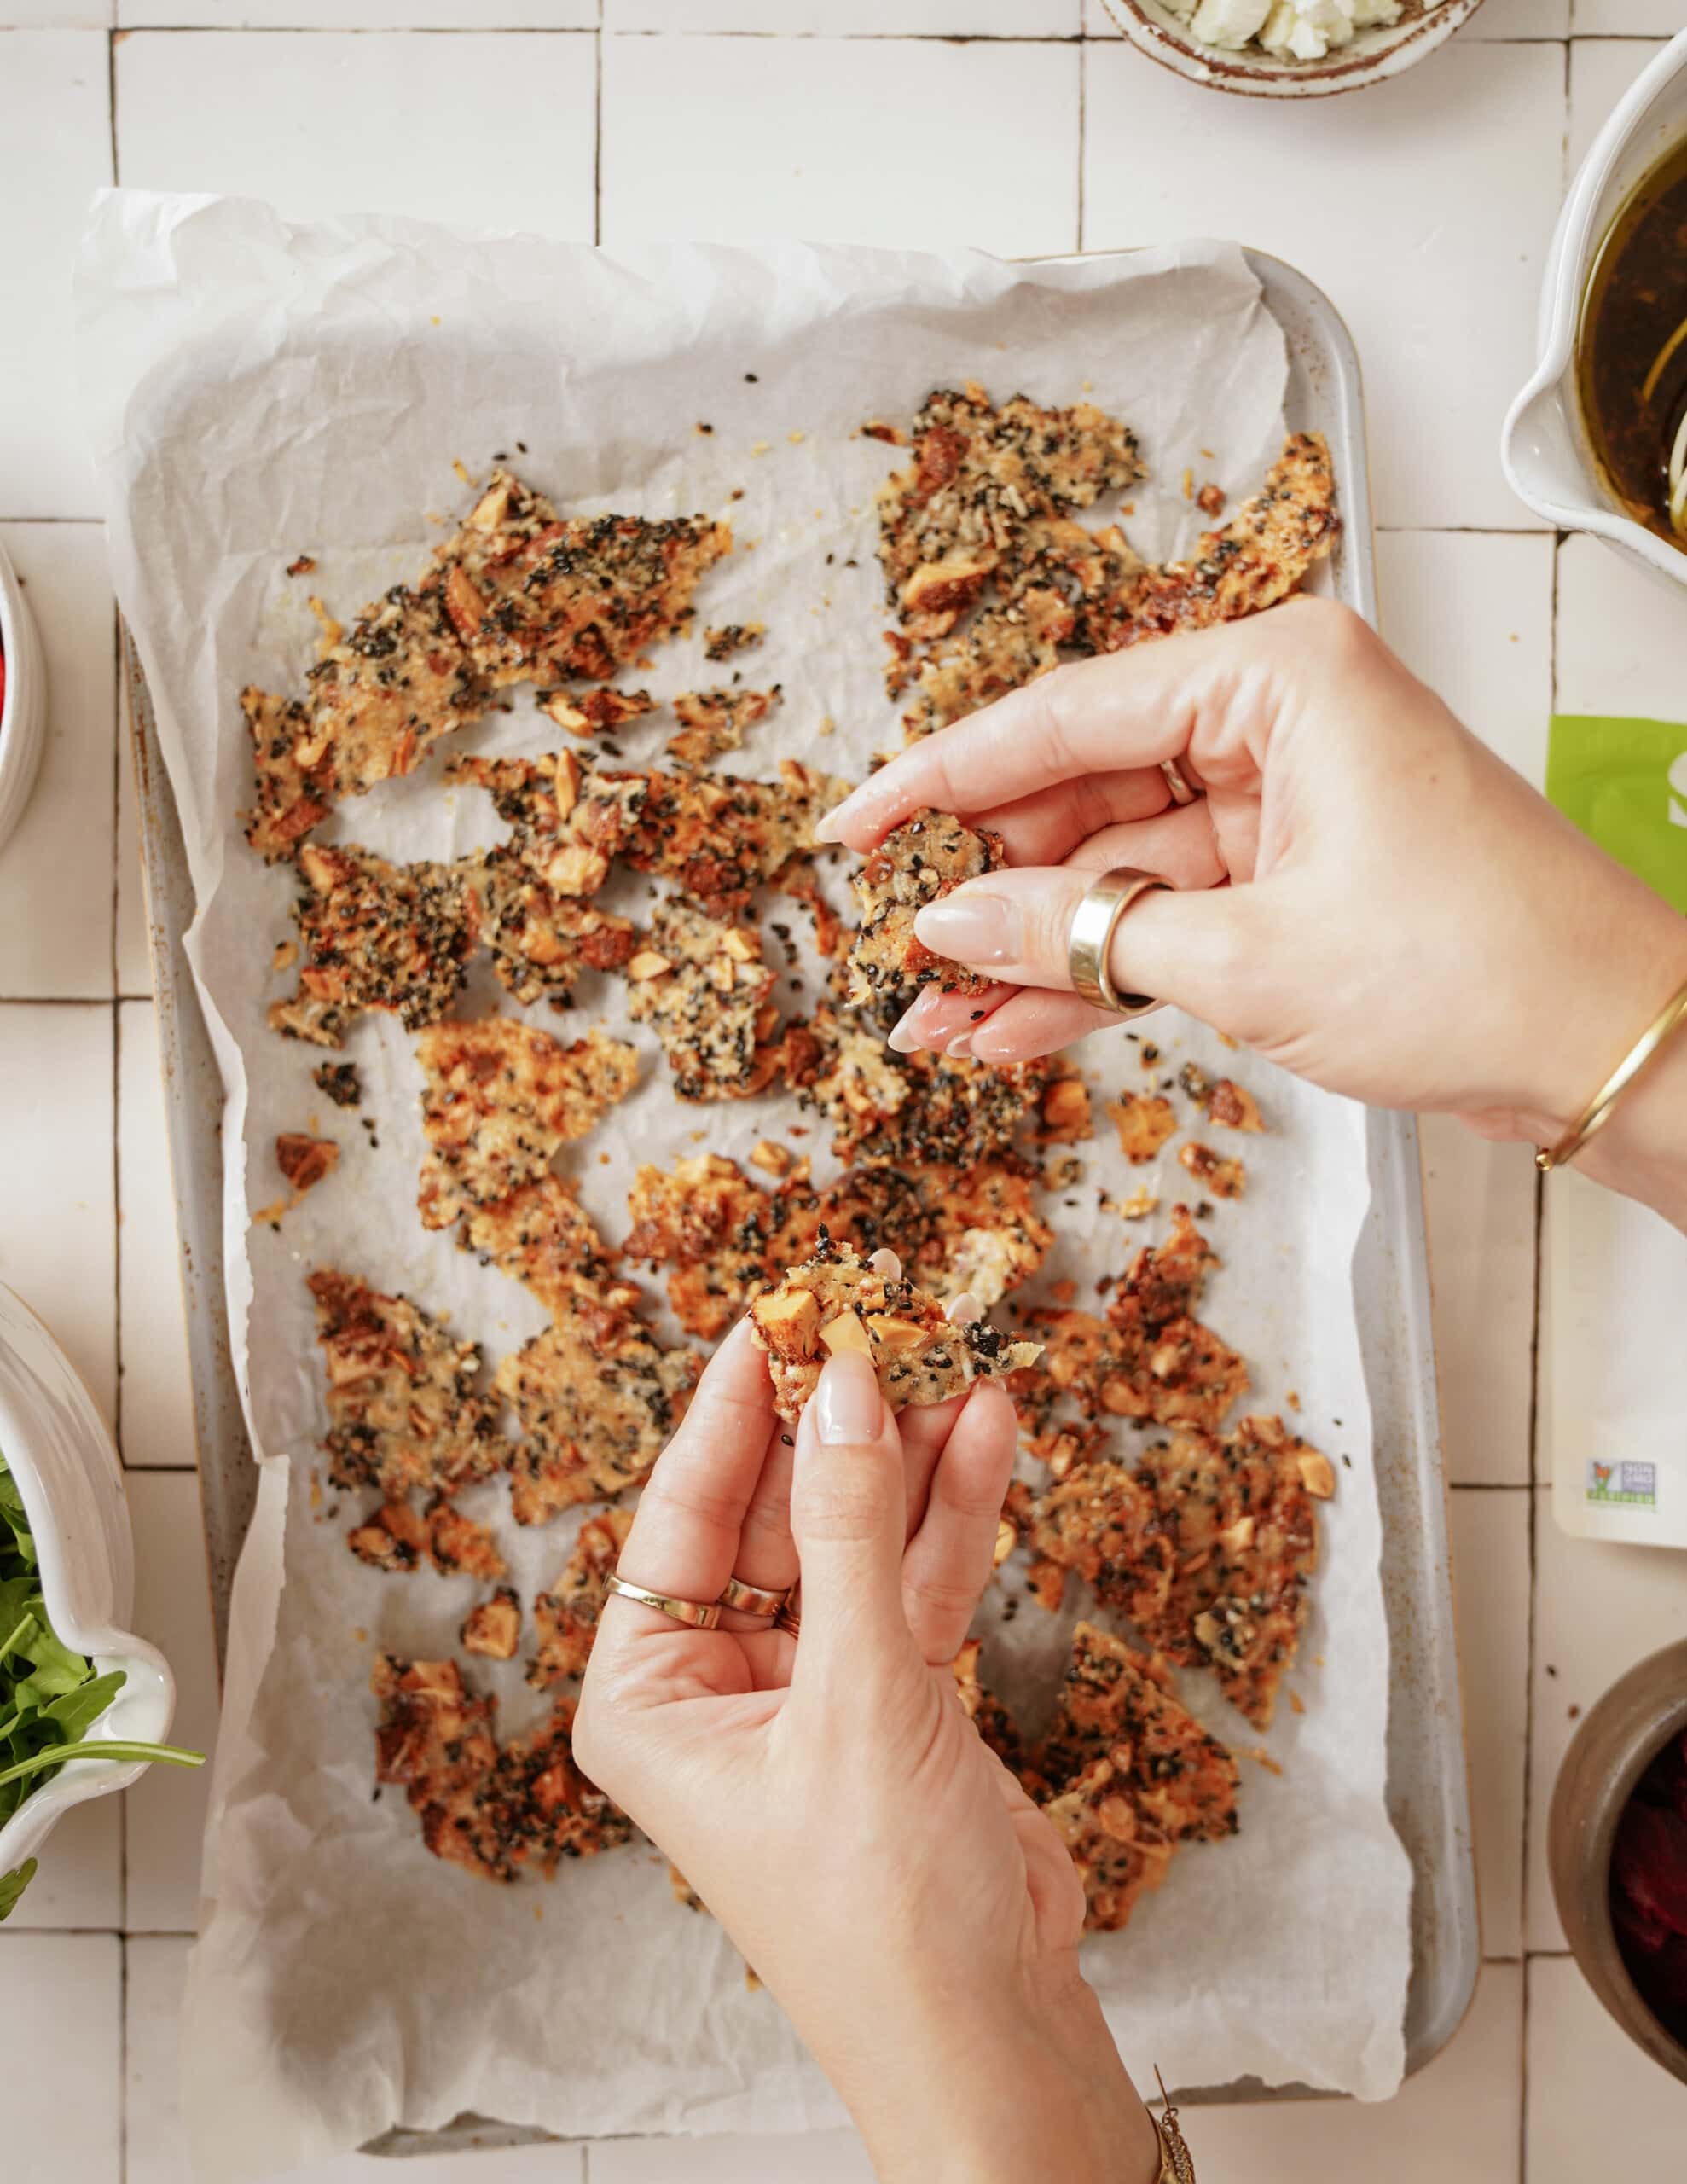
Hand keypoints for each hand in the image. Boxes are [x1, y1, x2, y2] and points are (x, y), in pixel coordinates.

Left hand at [573, 1320, 1158, 2183]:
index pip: (680, 1514)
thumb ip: (854, 1534)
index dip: (732, 1409)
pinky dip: (953, 1512)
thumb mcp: (856, 1701)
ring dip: (908, 1454)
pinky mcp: (897, 1700)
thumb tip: (848, 1386)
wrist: (991, 2036)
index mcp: (649, 1694)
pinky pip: (915, 1579)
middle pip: (775, 1512)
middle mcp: (719, 1682)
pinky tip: (988, 1432)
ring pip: (855, 1536)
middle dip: (837, 1423)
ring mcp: (814, 1686)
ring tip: (956, 1355)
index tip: (775, 1313)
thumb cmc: (883, 1913)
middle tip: (884, 1316)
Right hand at [817, 598, 1686, 1225]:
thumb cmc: (1476, 967)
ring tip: (932, 1026)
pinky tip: (1008, 1033)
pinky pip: (1162, 919)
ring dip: (1030, 952)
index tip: (852, 828)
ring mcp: (1283, 804)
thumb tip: (947, 927)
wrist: (1612, 1047)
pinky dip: (1096, 977)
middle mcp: (1274, 719)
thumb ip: (1080, 935)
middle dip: (986, 888)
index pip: (1064, 715)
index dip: (941, 779)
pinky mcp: (1293, 880)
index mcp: (1275, 675)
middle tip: (897, 956)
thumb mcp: (1249, 956)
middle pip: (1082, 792)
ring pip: (1114, 871)